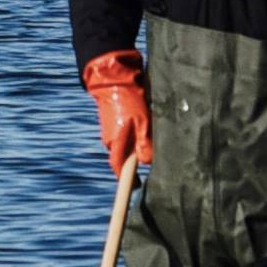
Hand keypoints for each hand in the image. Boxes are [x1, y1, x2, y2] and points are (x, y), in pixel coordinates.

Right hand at [83, 48, 151, 172]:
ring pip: (128, 145)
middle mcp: (111, 140)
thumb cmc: (129, 100)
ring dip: (139, 143)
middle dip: (137, 159)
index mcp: (116, 143)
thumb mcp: (143, 122)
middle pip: (125, 158)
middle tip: (154, 156)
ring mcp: (112, 131)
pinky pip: (127, 134)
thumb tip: (147, 162)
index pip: (119, 168)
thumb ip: (145, 143)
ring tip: (150, 131)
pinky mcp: (116, 123)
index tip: (135, 187)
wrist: (115, 78)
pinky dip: (136, 133)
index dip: (127, 180)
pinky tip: (145, 122)